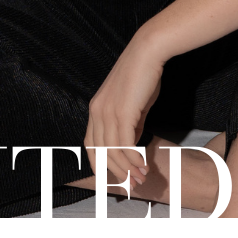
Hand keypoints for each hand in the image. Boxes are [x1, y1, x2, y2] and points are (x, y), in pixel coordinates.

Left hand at [84, 39, 166, 188]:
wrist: (148, 52)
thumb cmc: (143, 76)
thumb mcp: (133, 105)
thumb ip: (129, 124)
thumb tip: (131, 144)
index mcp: (96, 109)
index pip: (90, 144)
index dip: (98, 163)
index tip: (111, 178)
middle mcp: (96, 112)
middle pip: (100, 151)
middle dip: (116, 172)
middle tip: (132, 185)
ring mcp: (107, 112)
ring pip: (112, 151)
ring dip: (127, 169)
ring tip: (140, 179)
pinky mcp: (121, 112)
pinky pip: (123, 144)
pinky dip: (132, 158)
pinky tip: (143, 166)